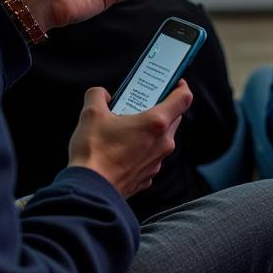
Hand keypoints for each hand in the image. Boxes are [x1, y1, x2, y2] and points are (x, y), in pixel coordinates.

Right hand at [67, 81, 193, 197]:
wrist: (89, 191)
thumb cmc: (94, 152)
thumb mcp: (91, 114)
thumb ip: (98, 96)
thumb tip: (102, 95)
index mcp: (156, 123)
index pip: (183, 98)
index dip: (181, 86)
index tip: (174, 81)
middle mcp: (163, 143)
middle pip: (173, 118)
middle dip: (161, 107)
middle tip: (142, 102)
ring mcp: (156, 162)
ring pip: (162, 139)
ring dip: (150, 131)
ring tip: (127, 126)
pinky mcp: (147, 177)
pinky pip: (150, 157)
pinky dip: (141, 150)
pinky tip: (122, 149)